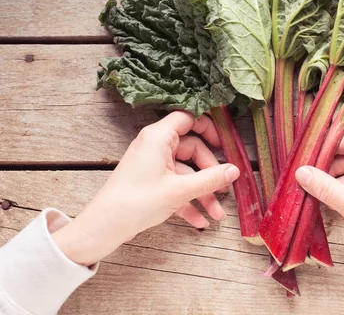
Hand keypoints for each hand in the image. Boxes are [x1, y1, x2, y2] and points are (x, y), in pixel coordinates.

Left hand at [52, 111, 239, 266]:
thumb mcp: (180, 190)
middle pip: (192, 149)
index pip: (188, 118)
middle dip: (210, 173)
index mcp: (159, 137)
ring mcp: (153, 165)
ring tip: (216, 214)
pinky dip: (188, 201)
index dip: (208, 128)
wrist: (105, 227)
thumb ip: (210, 179)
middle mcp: (155, 146)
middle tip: (223, 189)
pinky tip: (200, 220)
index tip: (224, 144)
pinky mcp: (150, 182)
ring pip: (186, 172)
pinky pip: (175, 186)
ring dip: (202, 193)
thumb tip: (234, 170)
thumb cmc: (137, 201)